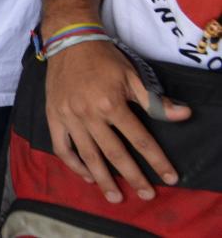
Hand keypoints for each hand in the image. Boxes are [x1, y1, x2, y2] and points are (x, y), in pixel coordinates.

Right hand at [46, 40, 189, 203]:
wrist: (68, 41)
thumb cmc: (103, 59)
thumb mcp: (132, 76)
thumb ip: (155, 101)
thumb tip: (183, 116)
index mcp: (110, 104)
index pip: (139, 139)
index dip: (157, 160)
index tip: (170, 176)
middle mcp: (89, 114)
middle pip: (114, 154)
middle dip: (132, 177)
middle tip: (146, 195)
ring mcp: (69, 117)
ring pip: (87, 155)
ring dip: (103, 179)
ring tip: (114, 197)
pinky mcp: (54, 116)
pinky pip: (62, 147)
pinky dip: (74, 164)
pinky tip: (87, 175)